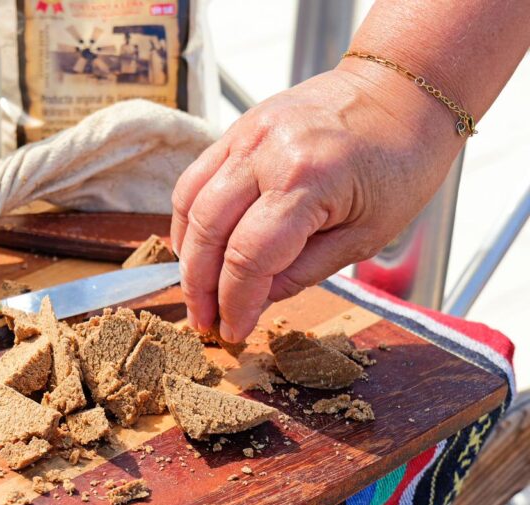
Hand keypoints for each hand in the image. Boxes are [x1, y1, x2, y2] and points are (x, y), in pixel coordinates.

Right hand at [171, 61, 463, 342]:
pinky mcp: (238, 130)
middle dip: (200, 287)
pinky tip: (198, 248)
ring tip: (197, 291)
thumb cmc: (400, 161)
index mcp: (308, 180)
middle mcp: (267, 153)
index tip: (233, 331)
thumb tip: (256, 301)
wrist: (402, 89)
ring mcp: (246, 136)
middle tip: (204, 322)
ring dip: (187, 257)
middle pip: (208, 232)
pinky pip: (195, 179)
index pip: (249, 257)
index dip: (235, 302)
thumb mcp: (367, 234)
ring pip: (190, 205)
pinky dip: (189, 220)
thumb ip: (304, 271)